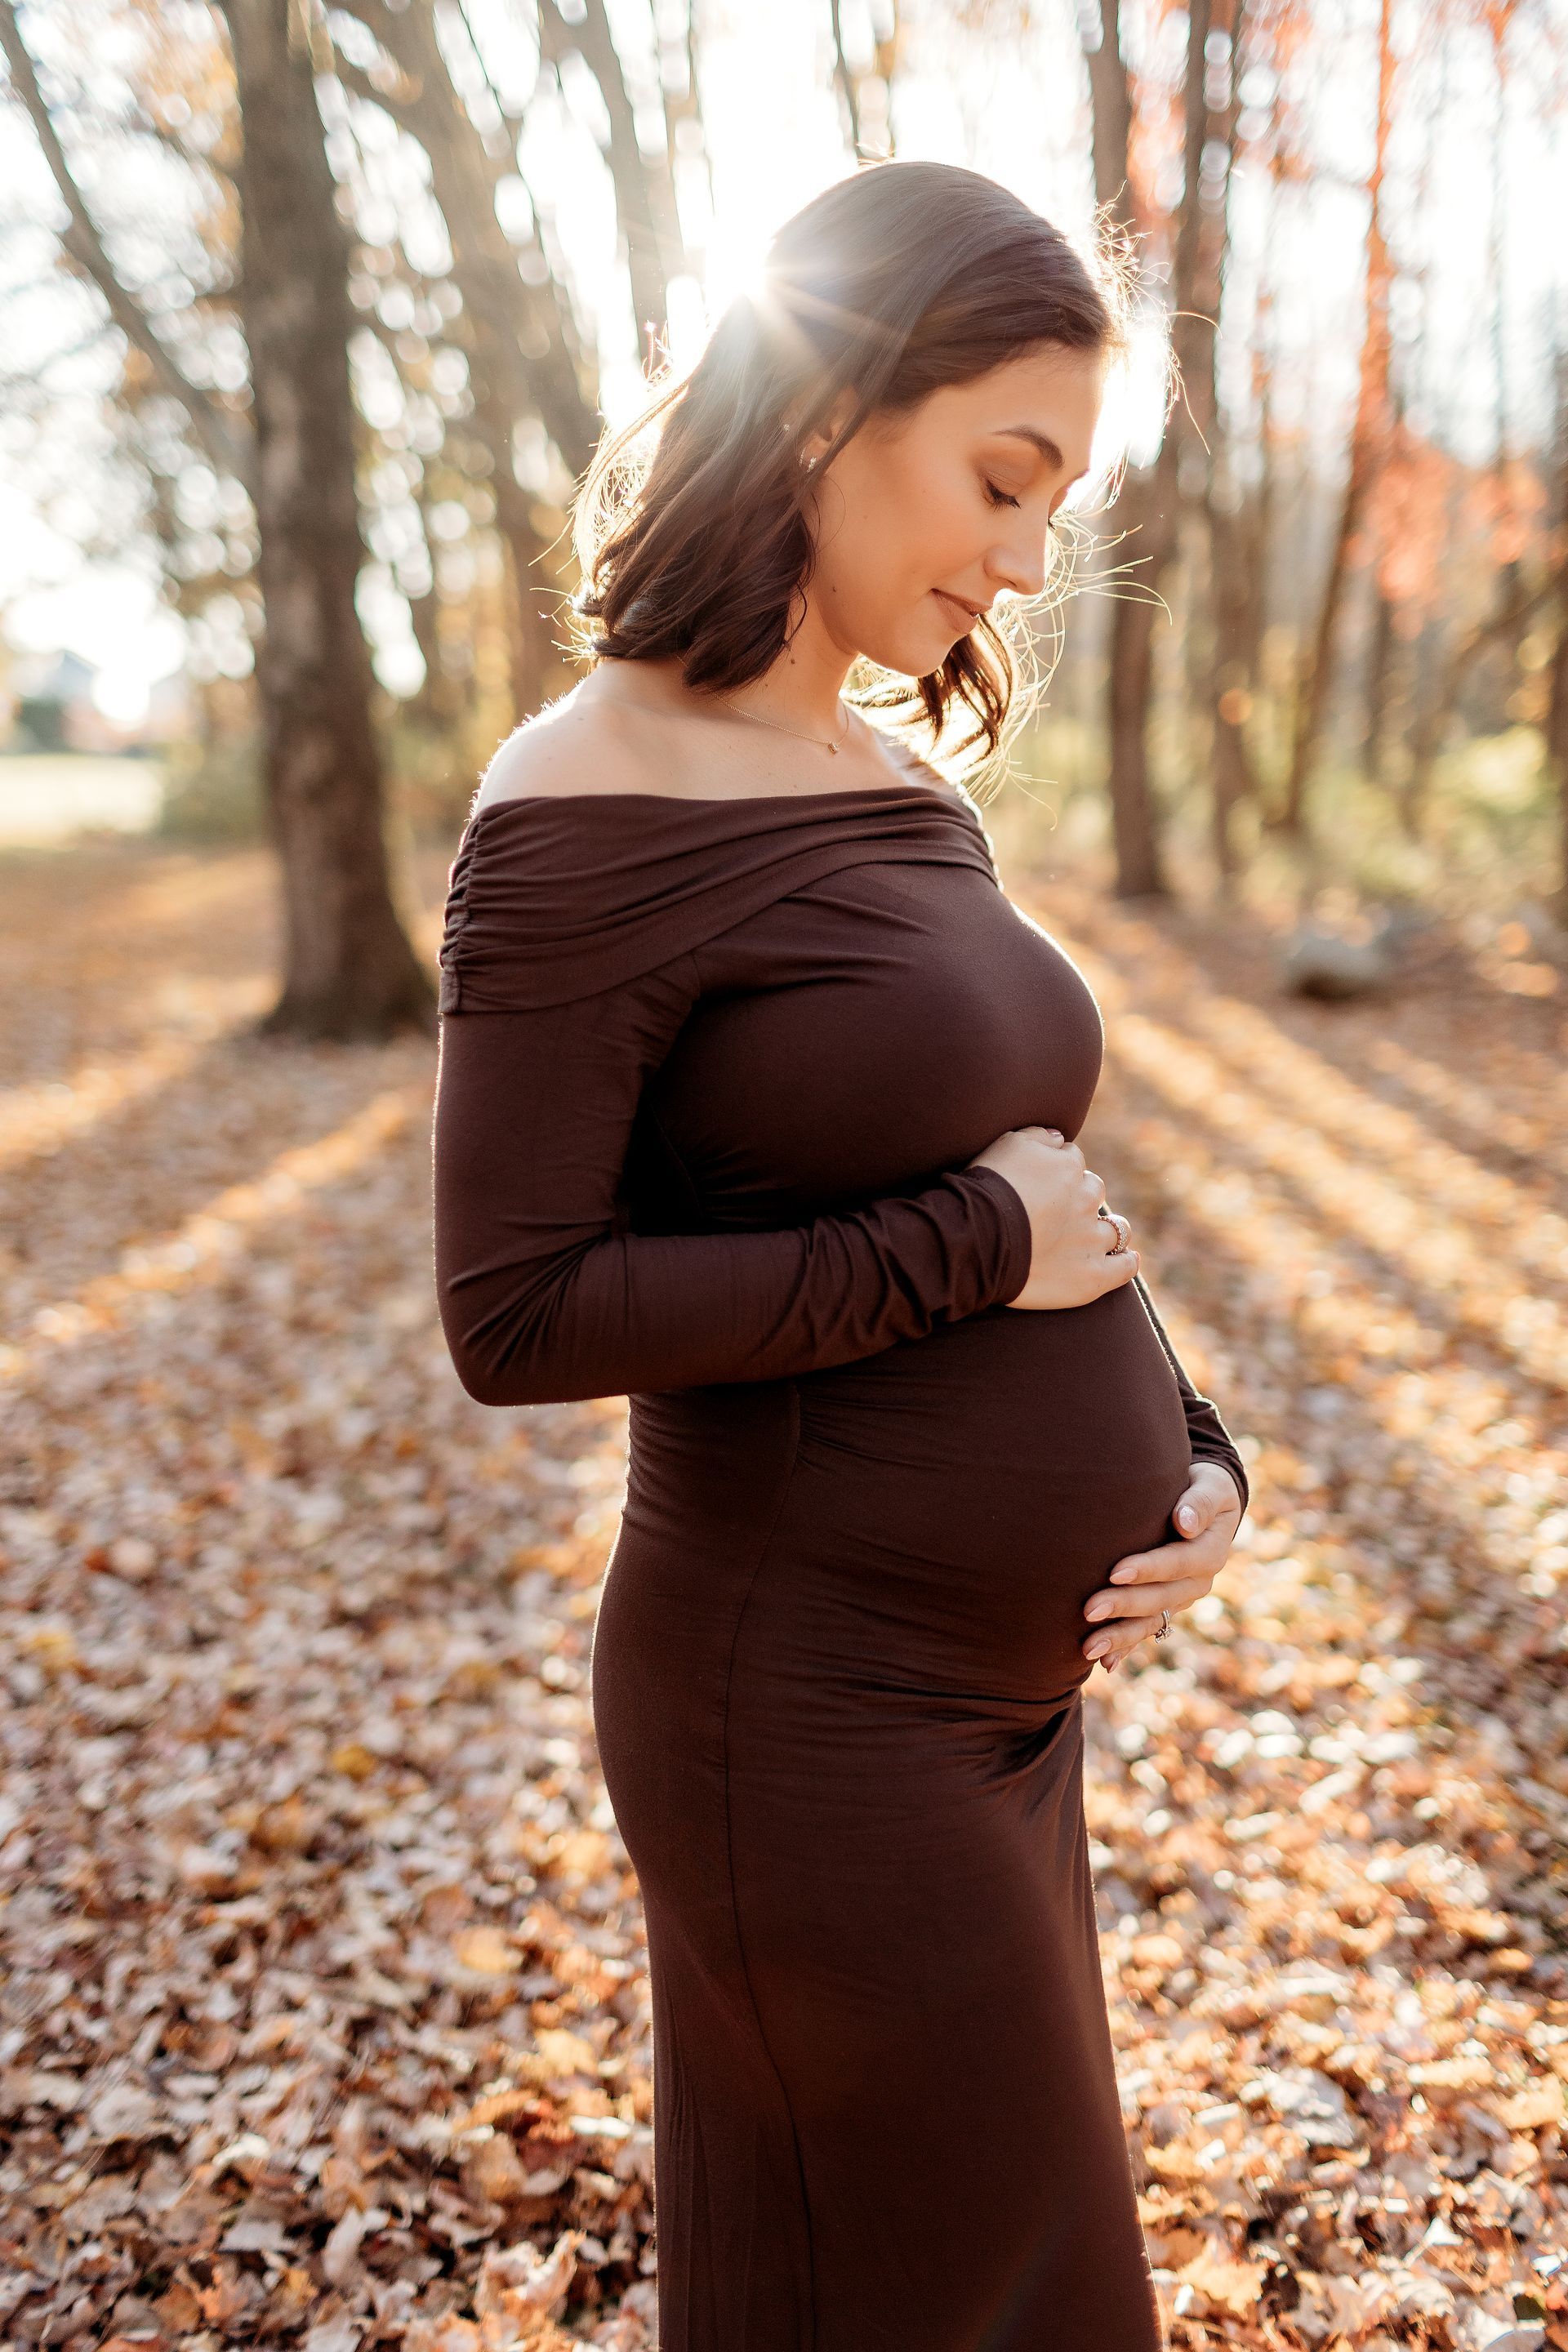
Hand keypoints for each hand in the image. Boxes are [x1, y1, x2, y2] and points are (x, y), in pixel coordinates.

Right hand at [966, 1126, 1138, 1309]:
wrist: (979, 1238)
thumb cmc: (987, 1190)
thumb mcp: (1008, 1144)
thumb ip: (1040, 1136)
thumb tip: (1060, 1138)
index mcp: (1068, 1167)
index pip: (1072, 1161)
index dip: (1057, 1172)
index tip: (1042, 1185)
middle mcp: (1086, 1200)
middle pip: (1094, 1192)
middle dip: (1082, 1199)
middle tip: (1059, 1213)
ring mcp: (1092, 1239)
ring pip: (1116, 1229)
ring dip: (1110, 1229)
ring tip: (1098, 1238)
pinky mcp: (1092, 1275)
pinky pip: (1123, 1267)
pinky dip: (1126, 1263)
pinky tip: (1126, 1261)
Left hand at [1081, 1462, 1242, 1672]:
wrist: (1201, 1504)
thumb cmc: (1201, 1487)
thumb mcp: (1210, 1485)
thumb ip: (1200, 1502)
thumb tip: (1184, 1523)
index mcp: (1210, 1553)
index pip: (1177, 1563)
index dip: (1148, 1568)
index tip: (1115, 1571)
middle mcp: (1197, 1582)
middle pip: (1160, 1598)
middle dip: (1124, 1606)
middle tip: (1088, 1610)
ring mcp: (1180, 1599)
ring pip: (1150, 1622)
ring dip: (1119, 1637)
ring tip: (1087, 1649)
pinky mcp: (1165, 1607)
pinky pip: (1145, 1631)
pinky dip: (1126, 1648)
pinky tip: (1104, 1665)